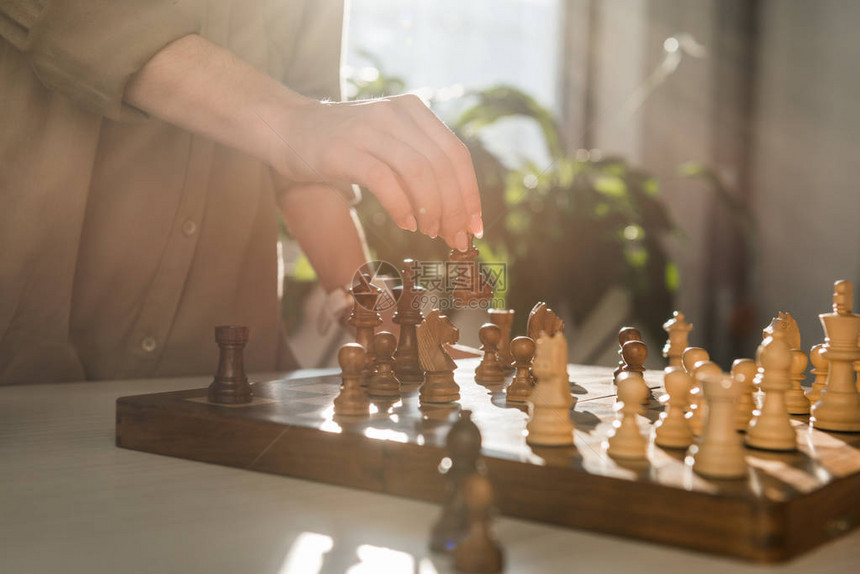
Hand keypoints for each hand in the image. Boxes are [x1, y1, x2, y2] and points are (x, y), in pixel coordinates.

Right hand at [264, 94, 482, 250]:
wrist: (284, 127)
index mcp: (413, 110)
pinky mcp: (346, 150)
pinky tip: (406, 224)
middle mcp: (396, 114)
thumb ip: (417, 164)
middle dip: (455, 208)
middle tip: (455, 238)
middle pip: (443, 166)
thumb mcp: (386, 142)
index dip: (470, 193)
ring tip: (430, 233)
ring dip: (432, 210)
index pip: (456, 153)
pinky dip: (403, 207)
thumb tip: (454, 212)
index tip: (474, 226)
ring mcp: (371, 129)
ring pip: (420, 173)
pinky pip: (387, 181)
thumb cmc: (340, 144)